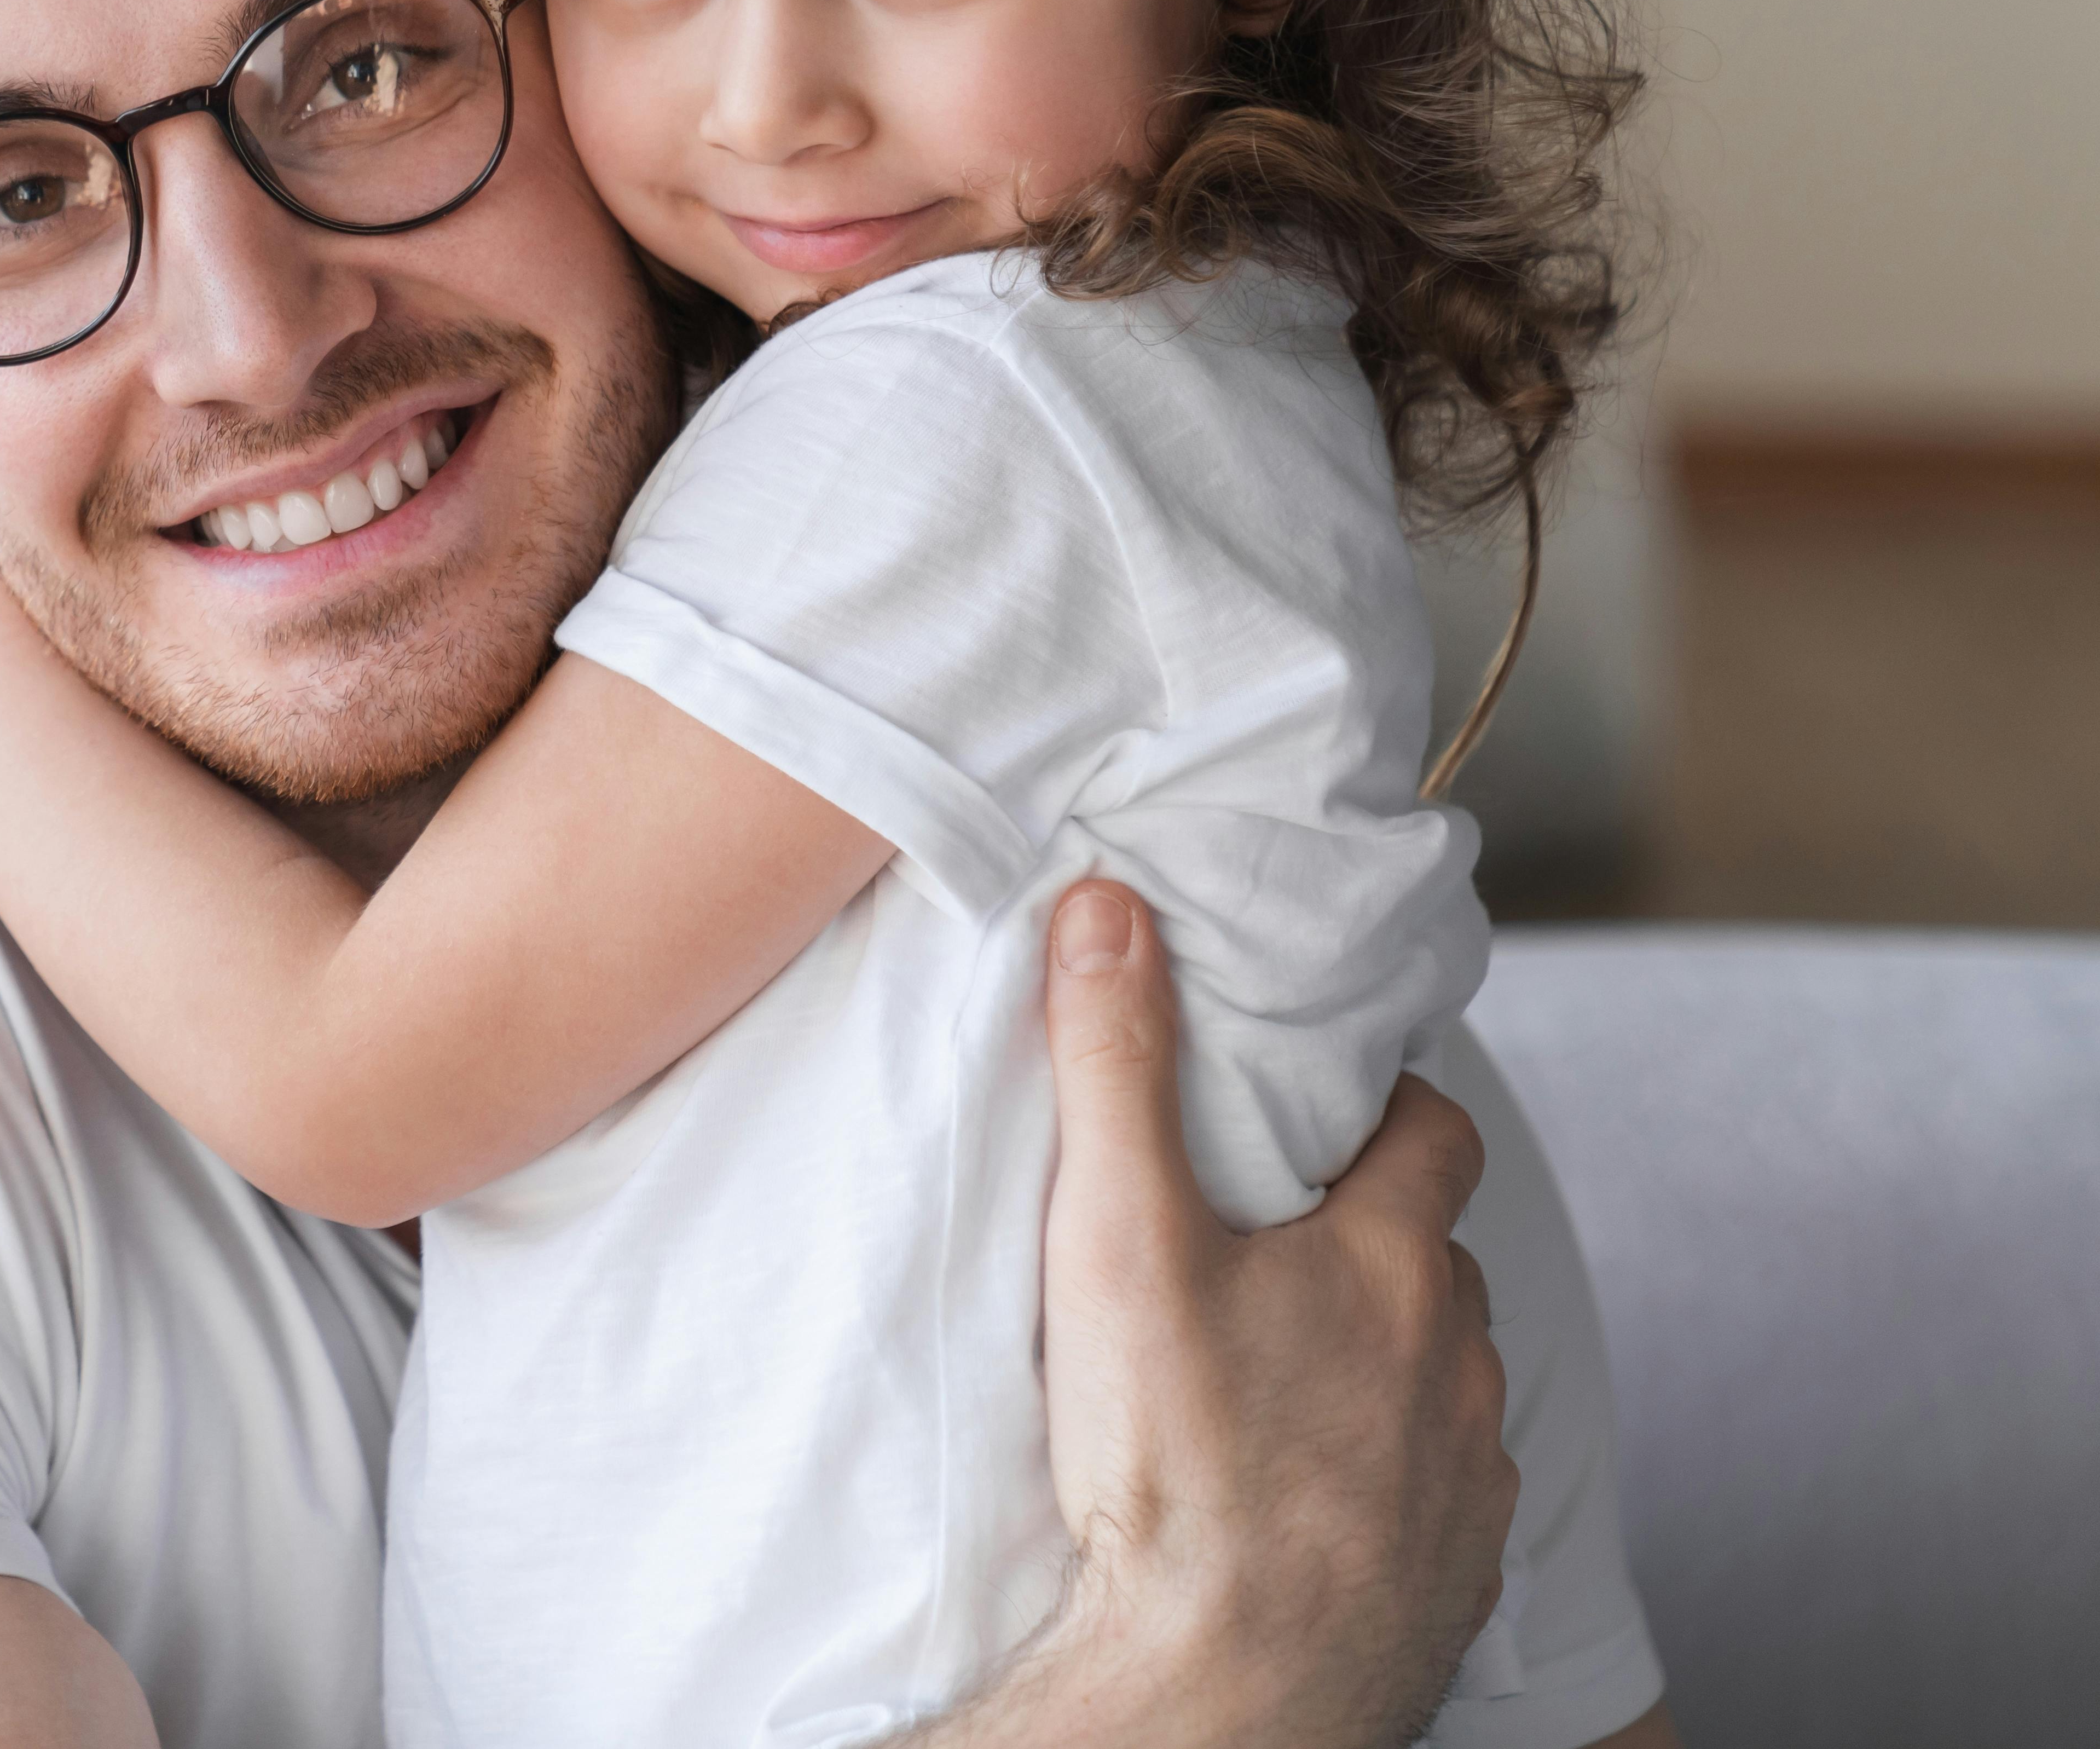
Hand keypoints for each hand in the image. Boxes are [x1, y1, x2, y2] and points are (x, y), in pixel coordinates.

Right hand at [934, 881, 1516, 1748]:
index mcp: (1390, 1266)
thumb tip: (1109, 910)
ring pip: (1444, 1381)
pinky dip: (1391, 1476)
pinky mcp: (1457, 1579)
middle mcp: (1456, 1364)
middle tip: (1273, 1242)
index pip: (1433, 1135)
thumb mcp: (1116, 1238)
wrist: (1220, 1693)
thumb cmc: (1172, 1468)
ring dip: (1385, 1362)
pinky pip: (1444, 1496)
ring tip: (1280, 1374)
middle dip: (1373, 1238)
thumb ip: (1115, 1066)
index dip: (1387, 1106)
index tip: (1329, 1105)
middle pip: (1435, 1261)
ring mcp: (1470, 1481)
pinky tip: (1311, 1492)